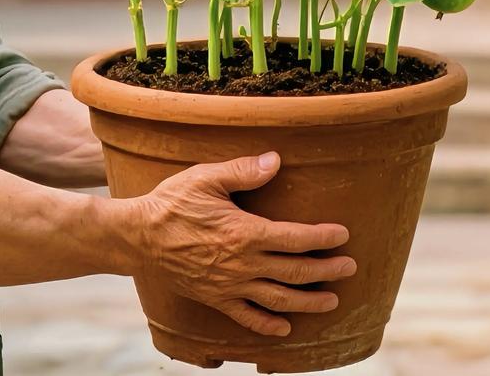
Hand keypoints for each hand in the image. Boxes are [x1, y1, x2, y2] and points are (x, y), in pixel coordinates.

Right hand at [131, 150, 355, 336]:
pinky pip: (247, 318)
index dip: (323, 238)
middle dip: (326, 271)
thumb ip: (243, 170)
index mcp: (244, 232)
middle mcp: (242, 264)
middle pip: (294, 272)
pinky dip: (268, 325)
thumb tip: (276, 160)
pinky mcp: (215, 299)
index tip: (344, 235)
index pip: (294, 238)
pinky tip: (285, 329)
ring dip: (308, 302)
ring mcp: (230, 286)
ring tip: (331, 301)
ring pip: (278, 300)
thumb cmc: (172, 202)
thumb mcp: (206, 177)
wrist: (138, 237)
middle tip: (350, 268)